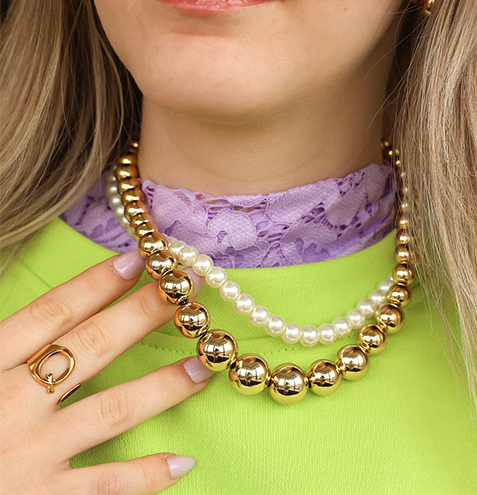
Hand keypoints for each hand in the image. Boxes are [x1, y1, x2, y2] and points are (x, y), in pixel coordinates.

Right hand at [0, 249, 212, 494]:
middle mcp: (10, 406)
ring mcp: (29, 457)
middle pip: (92, 345)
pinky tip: (182, 462)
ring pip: (111, 410)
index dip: (98, 283)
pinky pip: (104, 488)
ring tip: (202, 366)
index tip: (139, 260)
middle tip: (188, 290)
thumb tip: (39, 319)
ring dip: (162, 386)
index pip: (51, 313)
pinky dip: (145, 476)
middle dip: (145, 313)